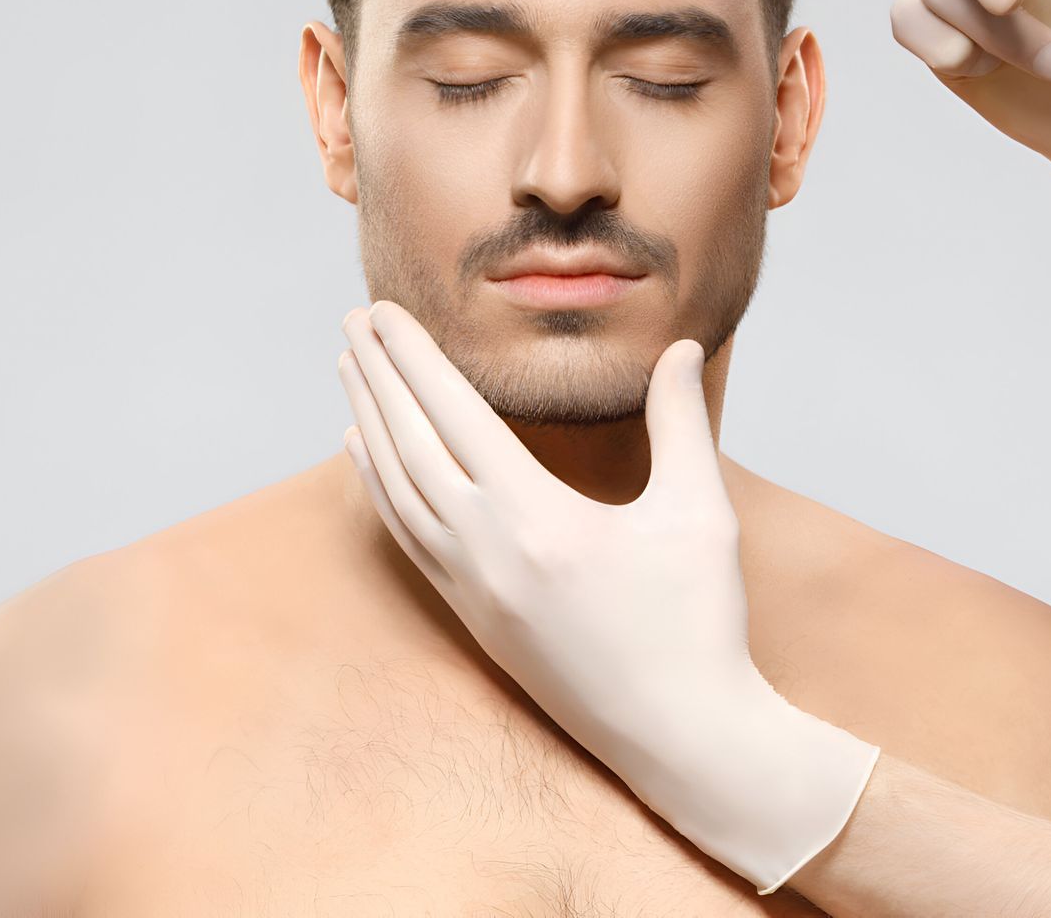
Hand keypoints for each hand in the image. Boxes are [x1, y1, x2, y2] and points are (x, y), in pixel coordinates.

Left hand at [335, 300, 878, 894]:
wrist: (683, 739)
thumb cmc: (699, 626)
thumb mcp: (699, 514)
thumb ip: (681, 422)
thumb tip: (681, 346)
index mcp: (538, 520)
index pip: (455, 416)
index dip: (414, 358)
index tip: (383, 312)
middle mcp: (489, 554)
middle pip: (411, 447)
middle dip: (378, 378)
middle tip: (353, 320)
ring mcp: (474, 592)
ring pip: (398, 494)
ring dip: (371, 426)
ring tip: (350, 373)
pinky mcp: (475, 622)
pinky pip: (409, 540)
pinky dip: (381, 490)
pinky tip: (368, 458)